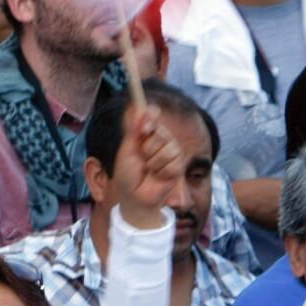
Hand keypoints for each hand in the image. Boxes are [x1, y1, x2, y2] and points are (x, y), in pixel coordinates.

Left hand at [112, 105, 181, 229]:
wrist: (134, 197)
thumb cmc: (127, 174)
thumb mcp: (126, 151)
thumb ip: (134, 131)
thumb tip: (138, 109)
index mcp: (147, 133)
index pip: (152, 116)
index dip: (149, 118)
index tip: (144, 127)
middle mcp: (161, 140)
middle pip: (161, 132)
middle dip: (147, 147)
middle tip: (141, 158)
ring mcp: (171, 152)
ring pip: (169, 148)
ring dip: (154, 162)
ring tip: (149, 170)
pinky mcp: (178, 166)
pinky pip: (174, 163)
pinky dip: (161, 172)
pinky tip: (157, 176)